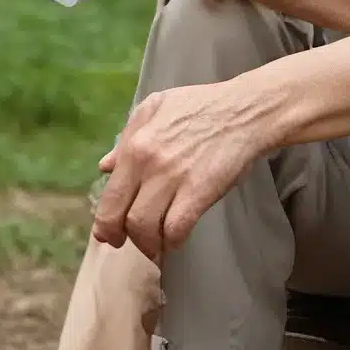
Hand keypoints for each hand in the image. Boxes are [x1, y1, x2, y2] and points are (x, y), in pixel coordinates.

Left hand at [91, 80, 268, 258]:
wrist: (245, 110)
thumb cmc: (201, 106)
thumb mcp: (156, 108)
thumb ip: (129, 137)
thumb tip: (106, 166)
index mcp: (135, 144)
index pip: (109, 194)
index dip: (105, 221)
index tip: (110, 233)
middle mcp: (148, 163)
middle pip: (120, 216)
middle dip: (119, 237)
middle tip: (128, 244)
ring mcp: (174, 178)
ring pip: (144, 228)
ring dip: (148, 243)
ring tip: (156, 242)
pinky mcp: (199, 191)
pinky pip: (176, 229)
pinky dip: (173, 241)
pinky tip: (177, 237)